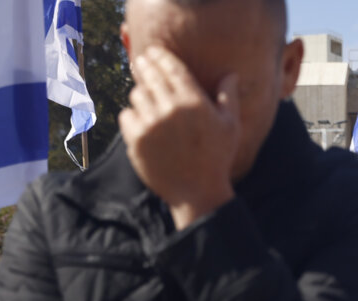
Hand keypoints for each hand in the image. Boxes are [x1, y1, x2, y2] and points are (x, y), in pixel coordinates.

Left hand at [119, 46, 238, 229]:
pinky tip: (141, 120)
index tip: (154, 51)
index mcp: (194, 102)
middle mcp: (171, 110)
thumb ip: (229, 97)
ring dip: (140, 94)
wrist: (197, 192)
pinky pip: (126, 115)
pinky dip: (131, 115)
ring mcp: (151, 124)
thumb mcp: (230, 127)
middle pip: (150, 76)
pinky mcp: (136, 140)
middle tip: (140, 62)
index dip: (161, 56)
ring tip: (145, 97)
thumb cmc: (216, 158)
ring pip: (136, 95)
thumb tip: (231, 75)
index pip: (172, 68)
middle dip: (144, 66)